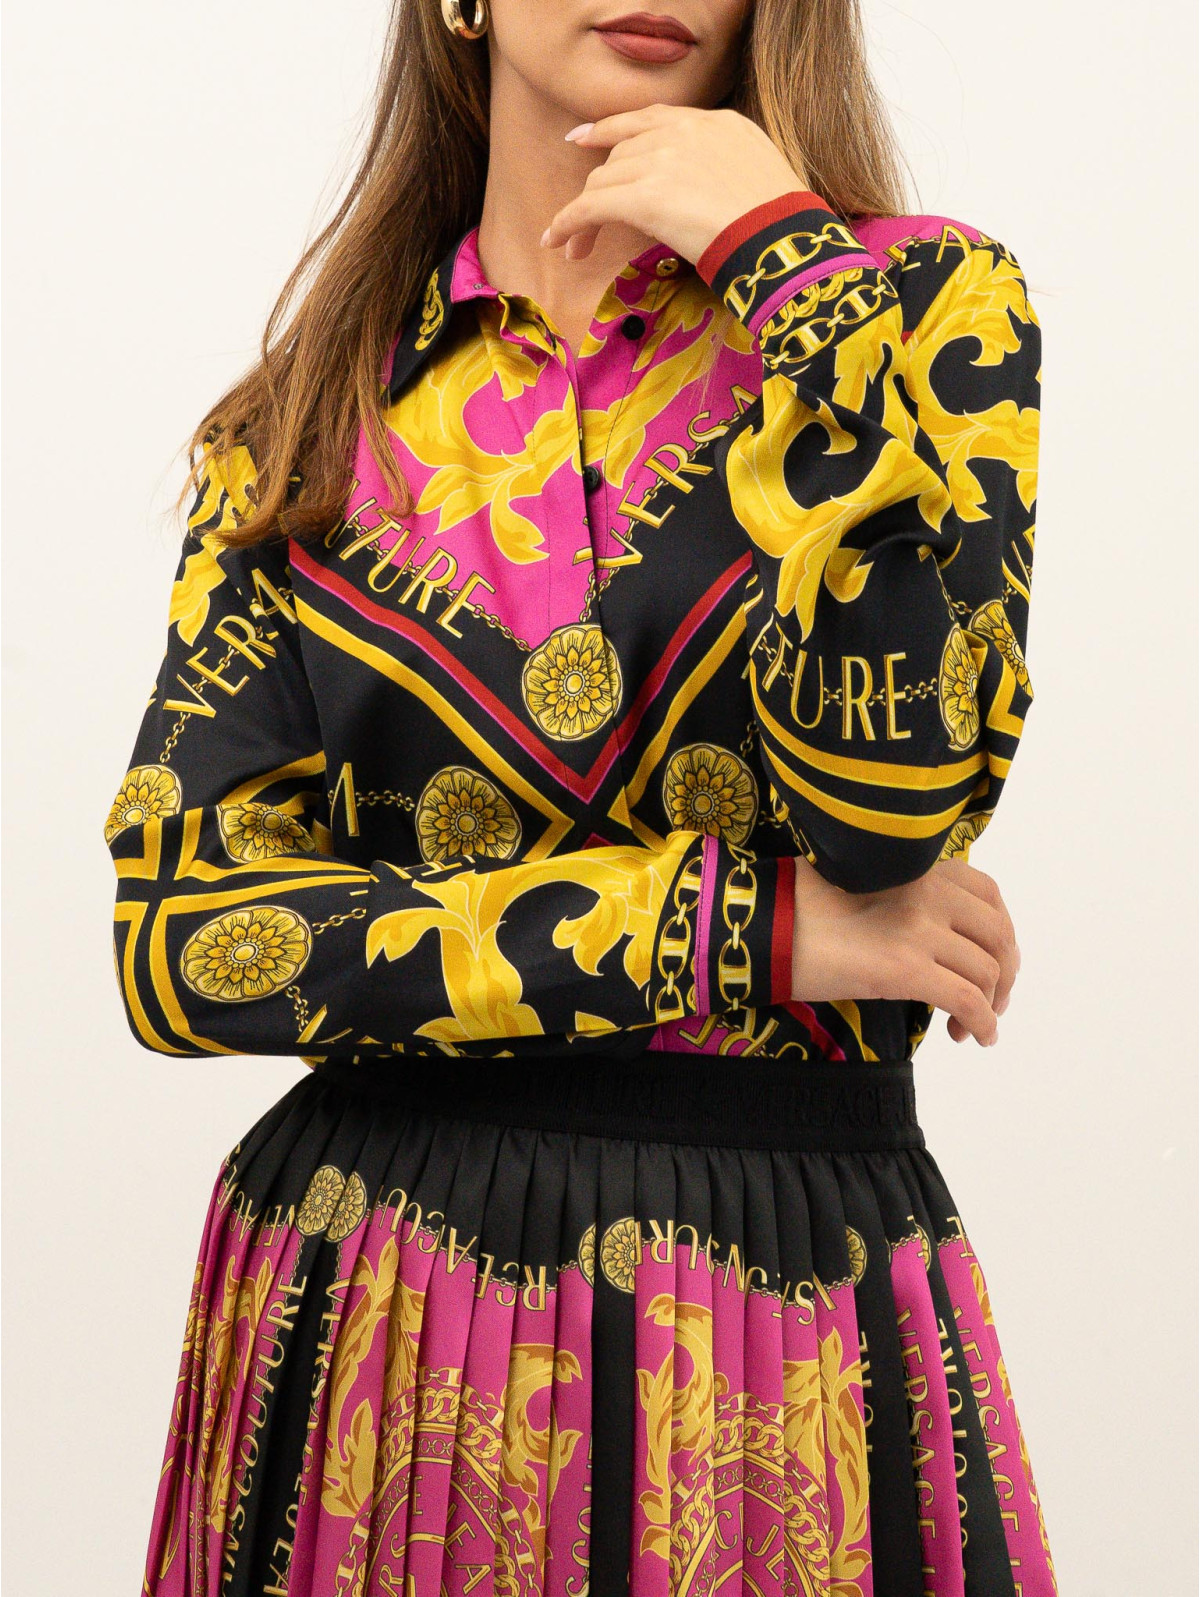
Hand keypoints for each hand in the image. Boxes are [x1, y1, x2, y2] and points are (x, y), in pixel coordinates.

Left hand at [540, 103, 809, 264]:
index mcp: (716, 123)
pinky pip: (591, 206)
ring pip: (603, 181)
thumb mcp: (757, 179)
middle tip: (582, 220)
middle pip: (622, 154)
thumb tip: (694, 198)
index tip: (586, 138)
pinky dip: (569, 223)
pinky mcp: (643, 195)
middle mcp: (684, 132)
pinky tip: (558, 241)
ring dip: (583, 214)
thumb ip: (721, 172)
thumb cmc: (780, 228)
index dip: (612, 129)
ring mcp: (662, 160)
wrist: (784, 241)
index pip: (651, 119)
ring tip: (572, 245)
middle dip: (599, 186)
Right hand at [790, 855, 1020, 1048]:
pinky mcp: (906, 968)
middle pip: (998, 936)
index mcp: (919, 865)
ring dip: (989, 1005)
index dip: (999, 934)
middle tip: (990, 1002)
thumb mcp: (861, 882)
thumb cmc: (800, 905)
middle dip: (1004, 975)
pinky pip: (967, 1000)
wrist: (765, 925)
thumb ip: (903, 891)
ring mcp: (920, 928)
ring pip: (986, 972)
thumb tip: (933, 929)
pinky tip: (974, 1037)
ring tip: (965, 1027)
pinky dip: (982, 1024)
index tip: (989, 961)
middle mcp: (928, 890)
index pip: (989, 895)